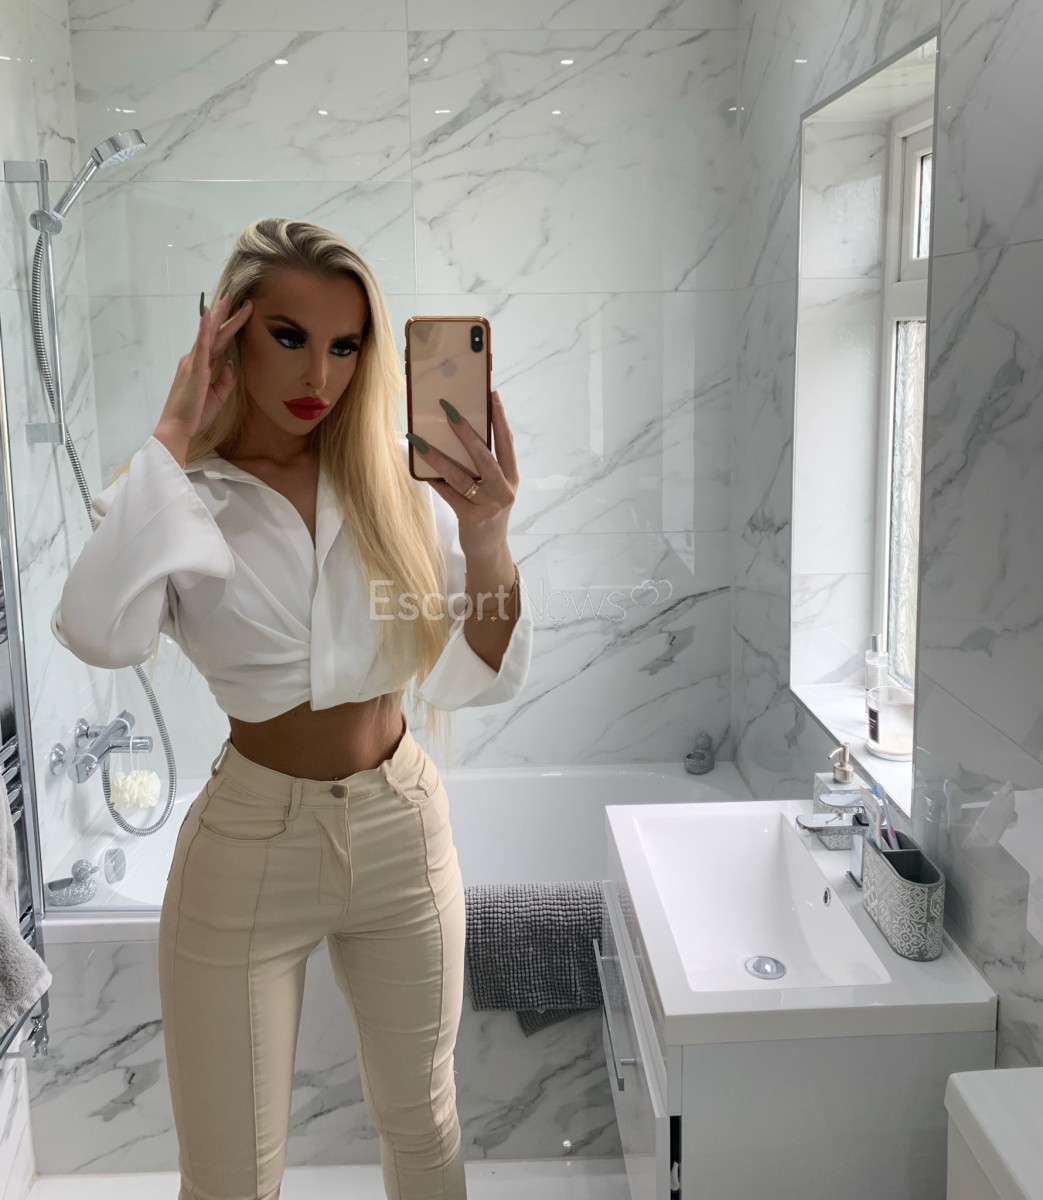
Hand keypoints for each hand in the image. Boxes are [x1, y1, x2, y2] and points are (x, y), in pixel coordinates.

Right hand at [157, 291, 252, 440]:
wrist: (178, 427)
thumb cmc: (194, 414)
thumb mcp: (217, 396)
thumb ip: (225, 381)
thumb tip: (232, 366)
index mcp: (201, 366)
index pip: (219, 342)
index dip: (228, 327)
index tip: (238, 312)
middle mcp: (195, 359)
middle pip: (214, 332)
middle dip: (225, 314)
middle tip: (234, 296)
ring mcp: (194, 361)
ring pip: (210, 334)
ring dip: (219, 315)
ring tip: (228, 299)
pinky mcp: (195, 368)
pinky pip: (201, 344)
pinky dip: (204, 328)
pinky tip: (208, 314)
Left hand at [418, 390, 518, 561]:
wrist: (489, 549)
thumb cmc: (489, 510)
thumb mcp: (497, 487)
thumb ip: (490, 465)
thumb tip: (466, 433)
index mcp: (511, 477)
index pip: (506, 443)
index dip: (500, 419)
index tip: (492, 395)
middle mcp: (504, 490)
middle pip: (484, 456)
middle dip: (466, 432)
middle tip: (449, 411)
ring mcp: (489, 505)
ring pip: (461, 476)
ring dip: (439, 457)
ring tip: (420, 441)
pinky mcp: (472, 518)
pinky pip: (448, 494)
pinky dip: (435, 481)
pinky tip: (420, 469)